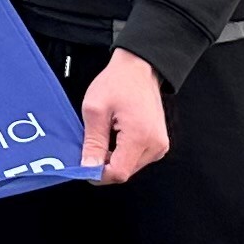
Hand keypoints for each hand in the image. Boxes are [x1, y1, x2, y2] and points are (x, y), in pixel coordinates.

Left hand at [82, 52, 170, 183]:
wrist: (139, 68)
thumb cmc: (118, 82)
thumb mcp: (95, 109)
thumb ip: (93, 142)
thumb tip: (88, 168)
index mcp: (140, 136)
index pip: (118, 173)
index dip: (98, 174)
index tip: (83, 166)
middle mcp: (155, 145)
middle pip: (125, 172)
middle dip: (104, 165)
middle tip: (91, 144)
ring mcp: (159, 145)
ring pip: (130, 167)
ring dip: (113, 158)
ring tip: (105, 134)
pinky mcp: (159, 143)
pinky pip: (137, 158)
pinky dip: (122, 152)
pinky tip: (116, 135)